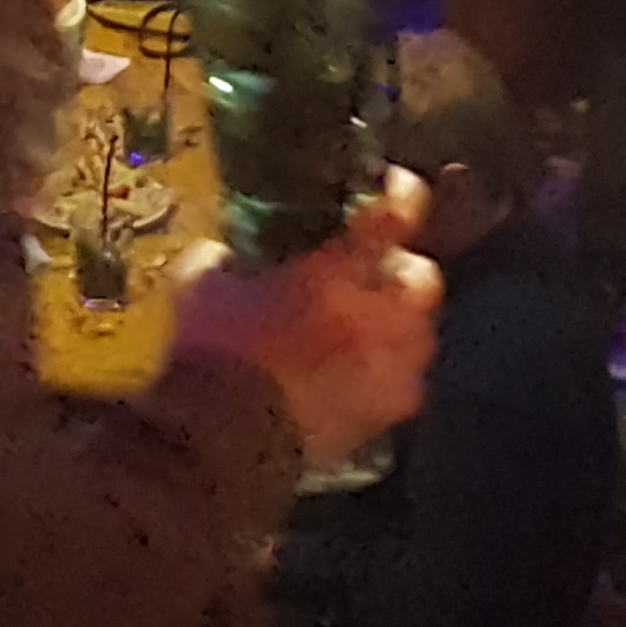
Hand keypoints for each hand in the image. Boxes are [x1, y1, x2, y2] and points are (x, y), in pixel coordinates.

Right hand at [171, 175, 443, 467]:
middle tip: (372, 274)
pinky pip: (404, 384)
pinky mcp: (387, 414)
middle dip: (402, 271)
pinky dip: (387, 375)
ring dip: (398, 326)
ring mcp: (389, 366)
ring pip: (421, 333)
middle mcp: (379, 313)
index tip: (394, 187)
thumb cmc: (211, 352)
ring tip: (365, 330)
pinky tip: (357, 377)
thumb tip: (228, 253)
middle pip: (423, 276)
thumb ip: (227, 257)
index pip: (396, 214)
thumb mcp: (202, 283)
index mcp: (338, 269)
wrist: (220, 439)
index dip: (401, 194)